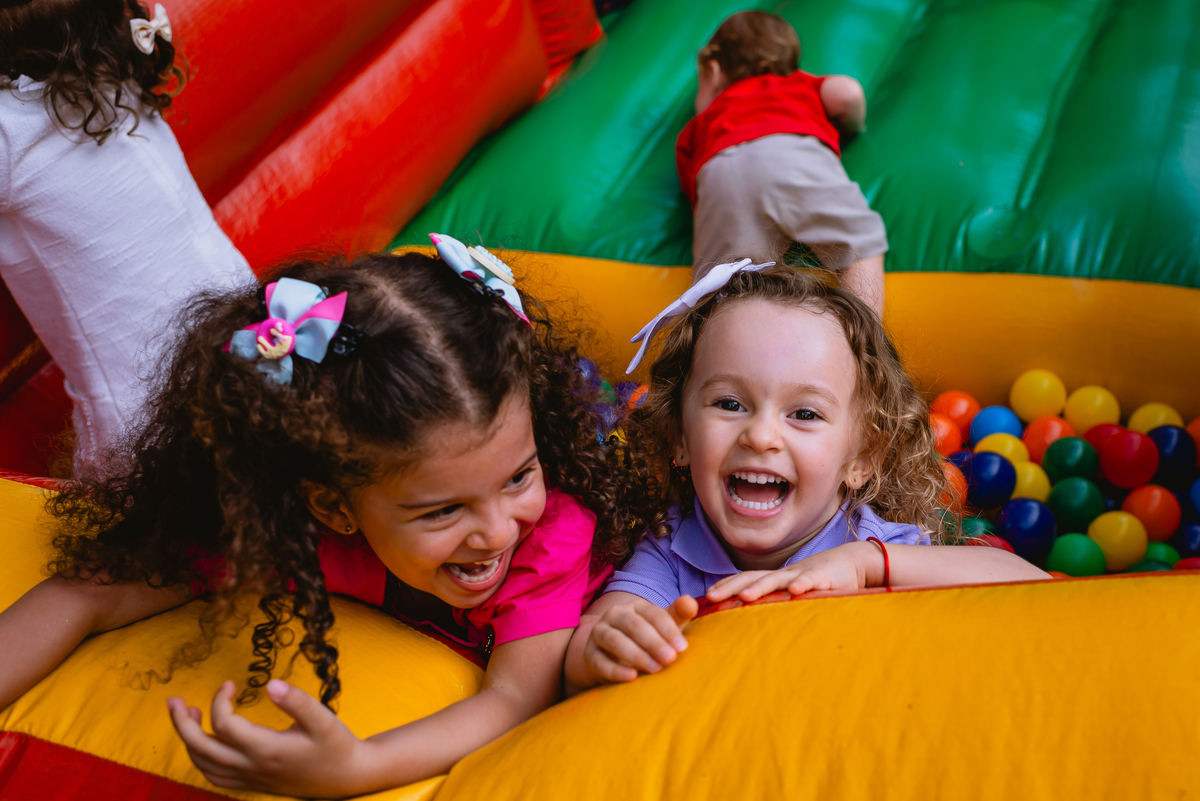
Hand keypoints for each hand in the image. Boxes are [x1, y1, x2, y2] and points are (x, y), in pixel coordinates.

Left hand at [168, 679, 371, 797]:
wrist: (346, 777)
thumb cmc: (336, 745)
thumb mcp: (323, 719)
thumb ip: (297, 701)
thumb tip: (270, 683)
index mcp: (265, 749)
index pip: (224, 724)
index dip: (220, 700)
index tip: (231, 684)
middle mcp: (251, 766)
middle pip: (200, 747)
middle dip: (180, 722)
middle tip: (173, 700)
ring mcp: (249, 778)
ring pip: (202, 764)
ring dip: (188, 739)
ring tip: (187, 714)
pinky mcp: (251, 783)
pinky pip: (213, 776)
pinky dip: (200, 759)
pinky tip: (204, 742)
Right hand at [584, 595, 697, 683]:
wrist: (613, 657)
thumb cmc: (647, 640)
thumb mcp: (664, 627)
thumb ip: (678, 614)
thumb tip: (690, 602)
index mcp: (636, 606)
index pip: (653, 614)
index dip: (668, 630)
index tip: (682, 648)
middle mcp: (615, 615)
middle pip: (634, 625)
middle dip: (654, 642)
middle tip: (670, 659)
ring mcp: (599, 633)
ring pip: (615, 640)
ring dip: (636, 654)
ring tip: (655, 669)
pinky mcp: (590, 654)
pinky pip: (600, 661)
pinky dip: (616, 670)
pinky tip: (632, 676)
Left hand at [706, 541, 878, 601]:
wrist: (850, 562)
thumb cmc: (817, 581)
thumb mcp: (792, 591)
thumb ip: (775, 601)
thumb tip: (750, 618)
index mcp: (774, 579)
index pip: (743, 580)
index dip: (724, 586)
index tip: (705, 598)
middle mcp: (782, 574)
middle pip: (752, 578)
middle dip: (730, 587)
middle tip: (711, 597)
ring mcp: (801, 574)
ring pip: (776, 579)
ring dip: (760, 587)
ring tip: (744, 596)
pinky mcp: (823, 578)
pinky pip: (811, 580)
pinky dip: (803, 584)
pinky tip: (794, 590)